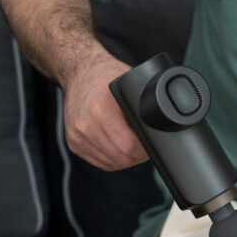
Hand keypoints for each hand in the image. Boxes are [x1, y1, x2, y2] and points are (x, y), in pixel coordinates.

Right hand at [63, 53, 147, 170]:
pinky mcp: (73, 143)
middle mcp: (86, 125)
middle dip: (138, 156)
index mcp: (101, 109)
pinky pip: (100, 162)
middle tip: (145, 146)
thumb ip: (142, 105)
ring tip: (132, 145)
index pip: (128, 146)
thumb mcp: (129, 84)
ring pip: (112, 163)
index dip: (144, 149)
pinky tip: (119, 148)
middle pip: (121, 158)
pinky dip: (113, 159)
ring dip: (126, 159)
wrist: (79, 72)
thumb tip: (162, 124)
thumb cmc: (107, 76)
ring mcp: (78, 136)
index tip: (151, 142)